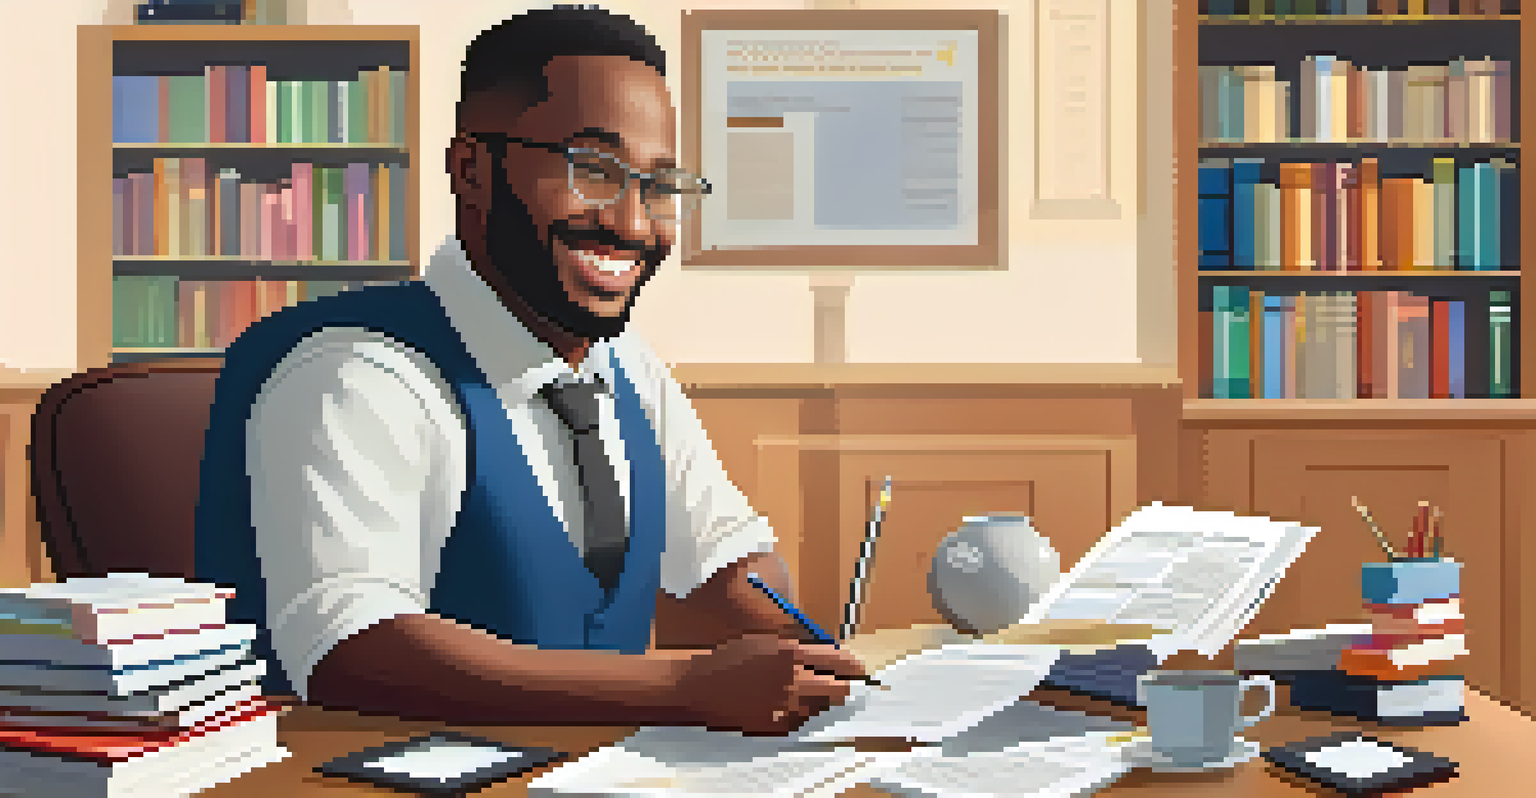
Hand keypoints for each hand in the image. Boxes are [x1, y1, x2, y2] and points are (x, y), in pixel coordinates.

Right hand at [671, 633, 870, 734]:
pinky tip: (778, 705)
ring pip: (821, 708)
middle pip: (841, 690)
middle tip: (832, 683)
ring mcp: (786, 708)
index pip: (846, 664)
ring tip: (795, 693)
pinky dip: (797, 715)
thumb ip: (802, 648)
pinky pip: (801, 722)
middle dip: (840, 686)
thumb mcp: (767, 640)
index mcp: (793, 653)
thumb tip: (834, 656)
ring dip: (817, 701)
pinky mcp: (777, 728)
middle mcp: (794, 682)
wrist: (698, 688)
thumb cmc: (732, 657)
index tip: (857, 670)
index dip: (855, 668)